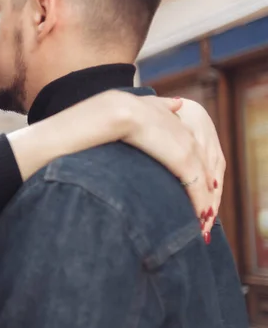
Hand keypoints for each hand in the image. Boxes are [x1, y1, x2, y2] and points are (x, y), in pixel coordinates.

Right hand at [112, 92, 215, 240]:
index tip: (197, 192)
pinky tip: (197, 218)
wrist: (120, 111)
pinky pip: (197, 189)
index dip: (199, 176)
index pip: (198, 157)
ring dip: (205, 206)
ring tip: (201, 225)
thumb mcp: (151, 103)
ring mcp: (189, 150)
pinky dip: (199, 205)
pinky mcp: (184, 162)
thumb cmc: (125, 108)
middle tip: (204, 216)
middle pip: (207, 173)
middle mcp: (190, 139)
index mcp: (182, 127)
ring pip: (205, 184)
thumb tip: (178, 102)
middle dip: (207, 196)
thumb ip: (165, 105)